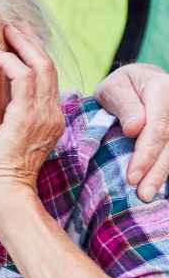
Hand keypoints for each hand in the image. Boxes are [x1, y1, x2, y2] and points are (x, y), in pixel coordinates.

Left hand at [0, 26, 63, 222]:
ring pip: (40, 66)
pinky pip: (24, 79)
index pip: (46, 77)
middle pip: (47, 65)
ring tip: (4, 32)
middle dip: (30, 42)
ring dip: (21, 45)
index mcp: (49, 118)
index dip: (32, 55)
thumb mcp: (7, 137)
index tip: (15, 40)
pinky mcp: (25, 118)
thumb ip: (8, 116)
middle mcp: (51, 114)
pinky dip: (10, 62)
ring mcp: (42, 115)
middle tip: (11, 26)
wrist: (6, 194)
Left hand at [96, 62, 168, 201]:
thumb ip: (124, 105)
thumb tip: (134, 129)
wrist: (143, 81)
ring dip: (163, 175)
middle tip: (142, 194)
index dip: (146, 155)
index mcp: (162, 90)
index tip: (132, 176)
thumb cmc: (123, 86)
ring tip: (148, 195)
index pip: (157, 128)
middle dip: (156, 171)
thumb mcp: (114, 87)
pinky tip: (158, 186)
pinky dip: (166, 170)